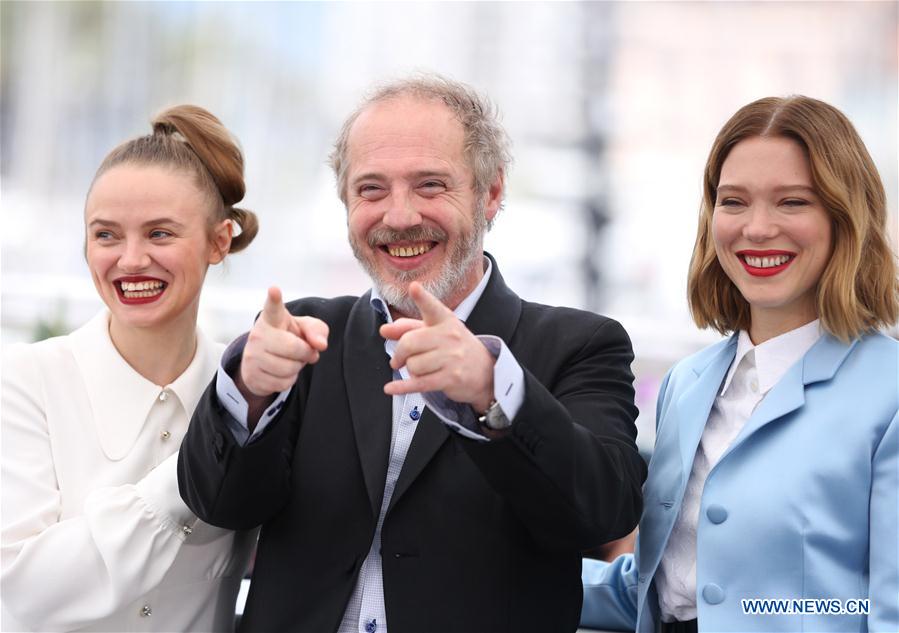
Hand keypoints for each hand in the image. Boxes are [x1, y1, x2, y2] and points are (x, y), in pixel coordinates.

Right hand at [239, 287, 328, 397]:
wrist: (263, 362)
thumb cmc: (287, 338)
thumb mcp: (303, 329)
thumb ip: (317, 330)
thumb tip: (320, 345)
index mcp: (271, 318)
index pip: (273, 308)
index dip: (274, 299)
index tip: (275, 290)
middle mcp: (258, 335)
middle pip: (293, 348)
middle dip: (305, 352)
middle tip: (304, 350)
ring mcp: (252, 356)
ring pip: (289, 368)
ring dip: (296, 367)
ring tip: (289, 360)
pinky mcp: (251, 376)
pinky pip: (282, 383)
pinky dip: (289, 380)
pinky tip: (282, 372)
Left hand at [379, 282, 493, 411]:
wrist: (486, 372)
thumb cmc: (455, 348)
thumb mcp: (436, 332)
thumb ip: (408, 328)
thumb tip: (384, 330)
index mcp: (445, 320)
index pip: (432, 307)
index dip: (422, 297)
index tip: (414, 287)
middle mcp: (450, 336)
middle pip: (409, 343)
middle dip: (399, 354)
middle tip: (398, 359)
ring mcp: (452, 358)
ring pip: (413, 365)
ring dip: (411, 370)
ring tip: (422, 370)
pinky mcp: (451, 378)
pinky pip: (419, 383)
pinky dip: (402, 387)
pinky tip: (390, 388)